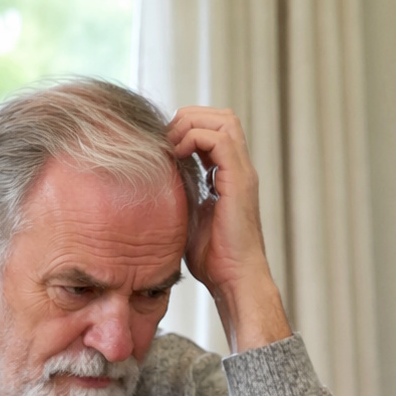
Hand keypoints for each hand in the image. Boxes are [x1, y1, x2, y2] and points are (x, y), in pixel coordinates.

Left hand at [167, 106, 289, 351]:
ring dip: (191, 125)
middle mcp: (239, 169)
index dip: (186, 128)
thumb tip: (154, 177)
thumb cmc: (212, 259)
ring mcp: (242, 173)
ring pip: (223, 119)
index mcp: (229, 175)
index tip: (162, 146)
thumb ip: (180, 192)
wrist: (233, 280)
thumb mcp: (188, 216)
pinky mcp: (239, 180)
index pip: (213, 129)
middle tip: (164, 140)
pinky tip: (176, 156)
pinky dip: (194, 139)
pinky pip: (219, 139)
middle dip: (188, 119)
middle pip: (221, 116)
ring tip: (170, 146)